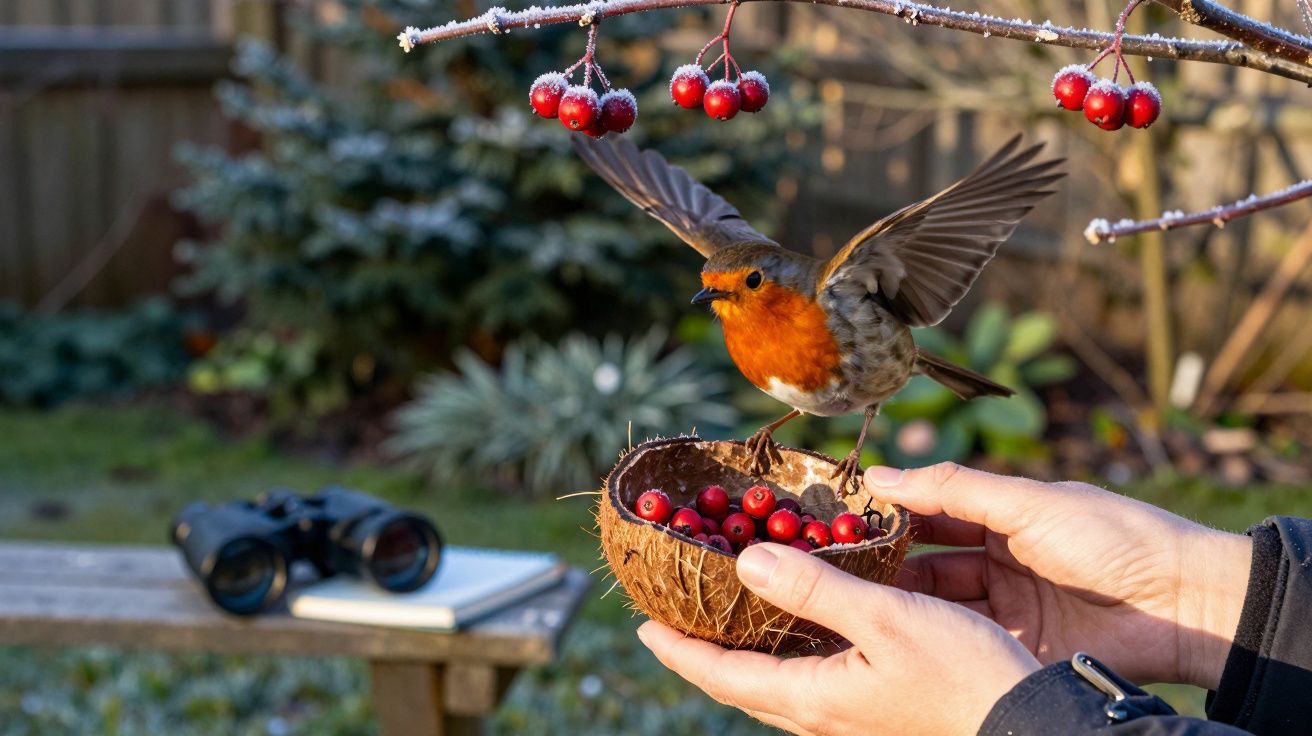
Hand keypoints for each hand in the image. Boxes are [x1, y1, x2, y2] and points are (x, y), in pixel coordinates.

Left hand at [637, 542, 1040, 735]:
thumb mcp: (886, 619)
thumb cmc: (963, 673)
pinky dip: (788, 650)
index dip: (679, 652)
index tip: (642, 626)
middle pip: (743, 685)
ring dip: (743, 652)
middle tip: (675, 618)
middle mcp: (824, 713)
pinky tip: (803, 624)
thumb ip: (815, 590)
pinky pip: (812, 678)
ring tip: (727, 616)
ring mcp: (851, 714)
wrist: (1028, 720)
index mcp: (814, 697)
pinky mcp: (877, 705)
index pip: (723, 677)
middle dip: (703, 654)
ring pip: (777, 683)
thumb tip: (748, 562)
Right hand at [868, 463, 1251, 689]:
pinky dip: (932, 639)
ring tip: (850, 597)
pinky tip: (892, 633)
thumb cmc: (1114, 536)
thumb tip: (882, 476)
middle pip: (929, 564)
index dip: (891, 514)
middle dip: (886, 563)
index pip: (934, 513)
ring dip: (902, 602)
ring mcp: (1008, 609)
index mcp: (1005, 517)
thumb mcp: (1028, 503)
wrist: (1181, 602)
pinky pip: (965, 643)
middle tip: (833, 564)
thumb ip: (952, 489)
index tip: (842, 517)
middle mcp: (1001, 562)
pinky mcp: (1018, 650)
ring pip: (940, 606)